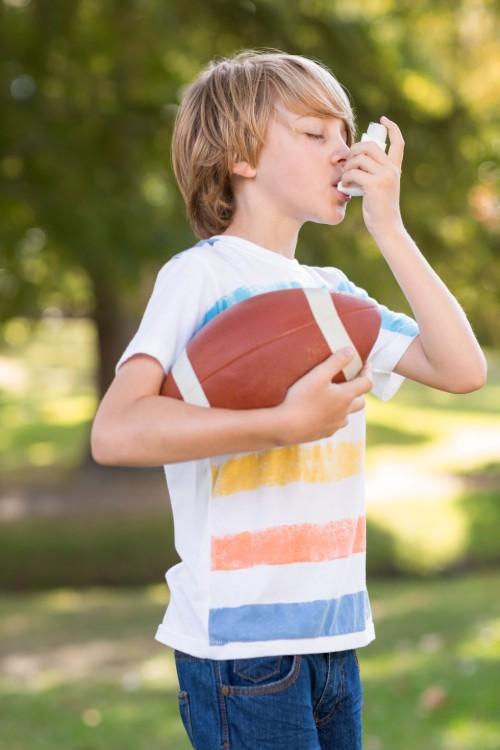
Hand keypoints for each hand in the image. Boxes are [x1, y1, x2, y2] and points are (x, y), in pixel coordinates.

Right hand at [274, 349, 372, 445]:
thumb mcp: (318, 374)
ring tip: (334, 397)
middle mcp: (344, 413)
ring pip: (347, 415)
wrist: (285, 426)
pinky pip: (334, 425)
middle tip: (350, 381)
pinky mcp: (323, 433)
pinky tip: (320, 412)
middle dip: (358, 391)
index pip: (367, 383)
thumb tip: (351, 351)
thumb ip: (336, 361)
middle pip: (361, 402)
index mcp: (345, 397)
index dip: (368, 372)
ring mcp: (334, 425)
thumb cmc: (301, 399)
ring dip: (346, 406)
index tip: (364, 364)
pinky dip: (332, 417)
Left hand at [341, 115, 404, 236]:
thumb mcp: (380, 187)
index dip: (392, 128)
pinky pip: (354, 173)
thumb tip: (355, 160)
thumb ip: (373, 172)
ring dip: (347, 166)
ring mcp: (384, 177)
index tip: (383, 120)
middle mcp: (392, 170)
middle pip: (371, 145)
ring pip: (360, 158)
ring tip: (344, 177)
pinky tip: (344, 186)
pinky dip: (345, 178)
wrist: (386, 226)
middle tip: (346, 160)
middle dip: (354, 149)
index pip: (398, 142)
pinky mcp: (374, 185)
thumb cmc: (379, 209)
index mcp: (395, 168)